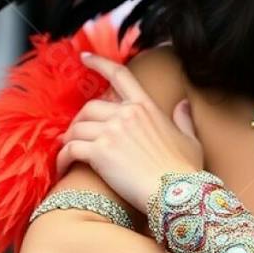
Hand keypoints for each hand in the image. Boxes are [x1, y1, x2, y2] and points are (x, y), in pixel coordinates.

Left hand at [55, 51, 204, 209]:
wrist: (178, 194)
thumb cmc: (186, 171)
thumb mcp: (190, 140)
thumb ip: (183, 120)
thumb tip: (182, 105)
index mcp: (145, 107)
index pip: (119, 76)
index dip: (100, 63)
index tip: (85, 58)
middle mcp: (126, 114)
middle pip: (89, 107)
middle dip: (80, 121)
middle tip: (76, 136)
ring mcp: (111, 132)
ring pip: (77, 128)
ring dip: (69, 140)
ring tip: (69, 153)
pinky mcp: (99, 152)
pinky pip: (71, 149)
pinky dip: (63, 157)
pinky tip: (63, 166)